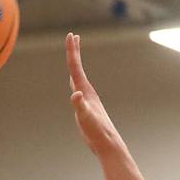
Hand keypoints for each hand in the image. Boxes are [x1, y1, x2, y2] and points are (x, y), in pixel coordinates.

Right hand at [66, 33, 122, 156]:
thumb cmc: (97, 132)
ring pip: (79, 79)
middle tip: (72, 37)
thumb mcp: (86, 119)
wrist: (109, 144)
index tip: (71, 35)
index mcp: (86, 92)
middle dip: (74, 53)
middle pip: (78, 69)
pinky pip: (79, 91)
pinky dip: (75, 84)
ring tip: (72, 57)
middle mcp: (88, 93)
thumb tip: (76, 94)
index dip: (72, 52)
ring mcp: (88, 101)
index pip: (76, 68)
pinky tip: (75, 87)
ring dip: (75, 67)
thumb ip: (80, 107)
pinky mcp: (87, 109)